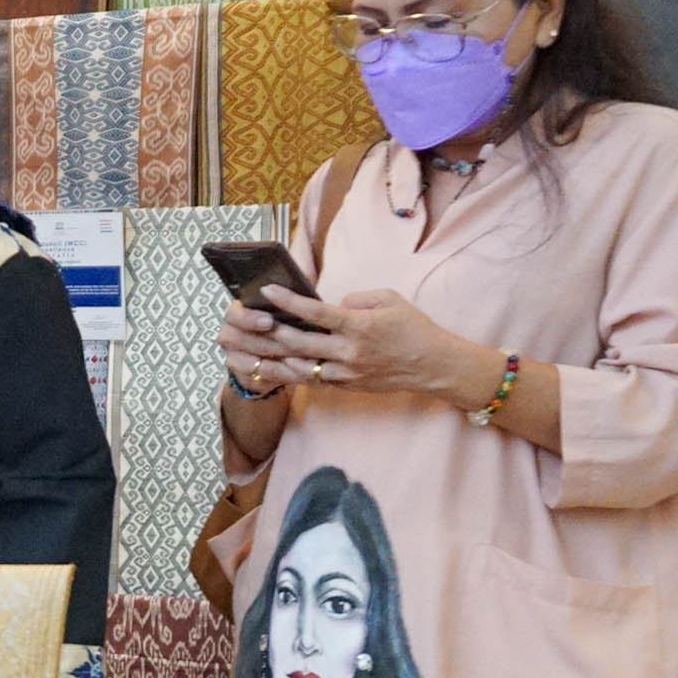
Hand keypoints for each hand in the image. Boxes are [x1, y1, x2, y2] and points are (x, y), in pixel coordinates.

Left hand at [229, 287, 497, 408]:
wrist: (434, 366)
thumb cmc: (413, 327)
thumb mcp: (390, 300)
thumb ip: (355, 299)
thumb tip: (329, 306)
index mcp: (359, 326)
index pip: (316, 313)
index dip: (288, 301)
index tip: (267, 291)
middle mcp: (349, 352)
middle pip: (298, 343)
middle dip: (268, 332)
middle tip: (244, 321)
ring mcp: (345, 373)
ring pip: (298, 367)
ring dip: (269, 359)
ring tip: (243, 350)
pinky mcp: (345, 387)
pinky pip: (310, 380)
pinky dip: (288, 373)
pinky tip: (268, 366)